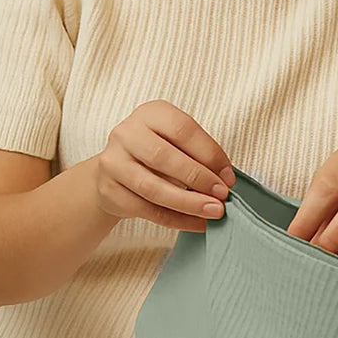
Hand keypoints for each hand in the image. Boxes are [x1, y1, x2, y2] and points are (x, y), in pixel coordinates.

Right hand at [93, 100, 234, 231]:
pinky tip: (197, 224)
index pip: (183, 130)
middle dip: (198, 178)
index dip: (209, 154)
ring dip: (188, 203)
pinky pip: (146, 210)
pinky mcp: (108, 190)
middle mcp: (127, 133)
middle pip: (164, 158)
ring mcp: (112, 162)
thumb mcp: (177, 141)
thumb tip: (226, 179)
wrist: (116, 170)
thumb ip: (199, 154)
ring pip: (153, 188)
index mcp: (151, 113)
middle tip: (222, 195)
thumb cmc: (158, 151)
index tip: (229, 176)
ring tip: (213, 211)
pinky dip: (176, 220)